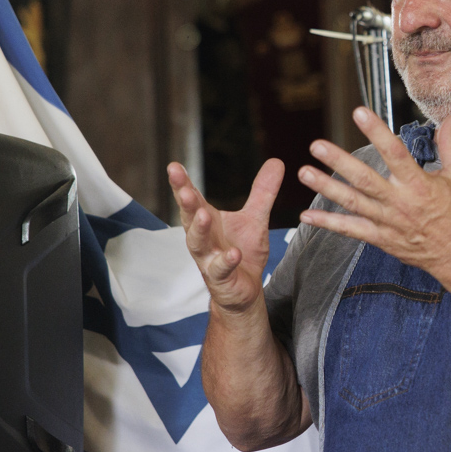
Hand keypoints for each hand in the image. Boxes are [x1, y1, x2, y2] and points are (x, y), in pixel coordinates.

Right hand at [168, 159, 283, 316]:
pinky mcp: (220, 279)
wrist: (245, 290)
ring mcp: (208, 259)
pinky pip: (221, 269)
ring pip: (198, 244)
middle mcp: (203, 239)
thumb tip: (276, 161)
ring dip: (199, 229)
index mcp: (207, 221)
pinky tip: (233, 254)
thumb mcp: (255, 218)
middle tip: (184, 188)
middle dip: (185, 203)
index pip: (192, 199)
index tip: (174, 166)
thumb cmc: (243, 251)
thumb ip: (263, 192)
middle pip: (190, 218)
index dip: (182, 184)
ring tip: (203, 215)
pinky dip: (226, 261)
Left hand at [297, 107, 450, 279]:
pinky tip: (307, 216)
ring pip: (352, 202)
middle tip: (317, 146)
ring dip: (326, 188)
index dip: (376, 131)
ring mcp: (387, 222)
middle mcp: (399, 202)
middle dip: (339, 162)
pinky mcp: (380, 238)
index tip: (360, 113)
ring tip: (304, 172)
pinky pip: (350, 230)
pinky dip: (328, 223)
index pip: (395, 153)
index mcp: (418, 184)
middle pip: (364, 179)